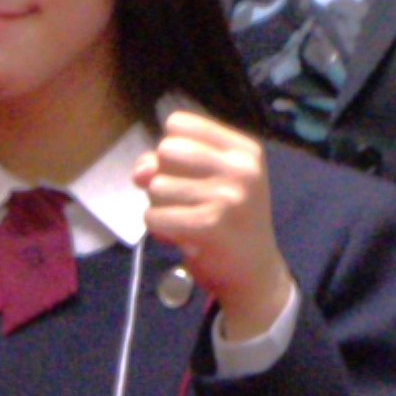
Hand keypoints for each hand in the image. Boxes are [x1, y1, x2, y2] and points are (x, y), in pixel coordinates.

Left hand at [136, 99, 289, 330]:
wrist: (254, 272)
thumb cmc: (228, 220)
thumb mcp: (206, 181)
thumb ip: (166, 163)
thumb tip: (140, 172)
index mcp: (243, 149)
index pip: (178, 123)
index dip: (169, 149)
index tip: (186, 171)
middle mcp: (241, 167)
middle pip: (165, 150)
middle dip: (163, 176)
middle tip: (185, 200)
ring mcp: (228, 195)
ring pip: (156, 185)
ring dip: (160, 206)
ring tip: (187, 219)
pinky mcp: (209, 224)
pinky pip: (153, 216)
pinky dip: (158, 228)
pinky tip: (182, 235)